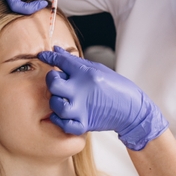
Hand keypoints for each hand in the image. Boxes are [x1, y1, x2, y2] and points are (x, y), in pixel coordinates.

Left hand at [38, 47, 167, 150]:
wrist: (132, 109)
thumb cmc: (116, 86)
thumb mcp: (97, 68)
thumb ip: (74, 61)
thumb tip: (56, 50)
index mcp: (87, 73)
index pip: (61, 61)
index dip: (49, 57)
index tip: (43, 56)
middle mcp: (83, 90)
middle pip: (54, 83)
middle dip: (51, 80)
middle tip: (55, 80)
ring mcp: (83, 108)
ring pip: (56, 105)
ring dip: (54, 101)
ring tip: (60, 98)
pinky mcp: (85, 124)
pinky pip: (64, 125)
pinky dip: (59, 120)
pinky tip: (61, 114)